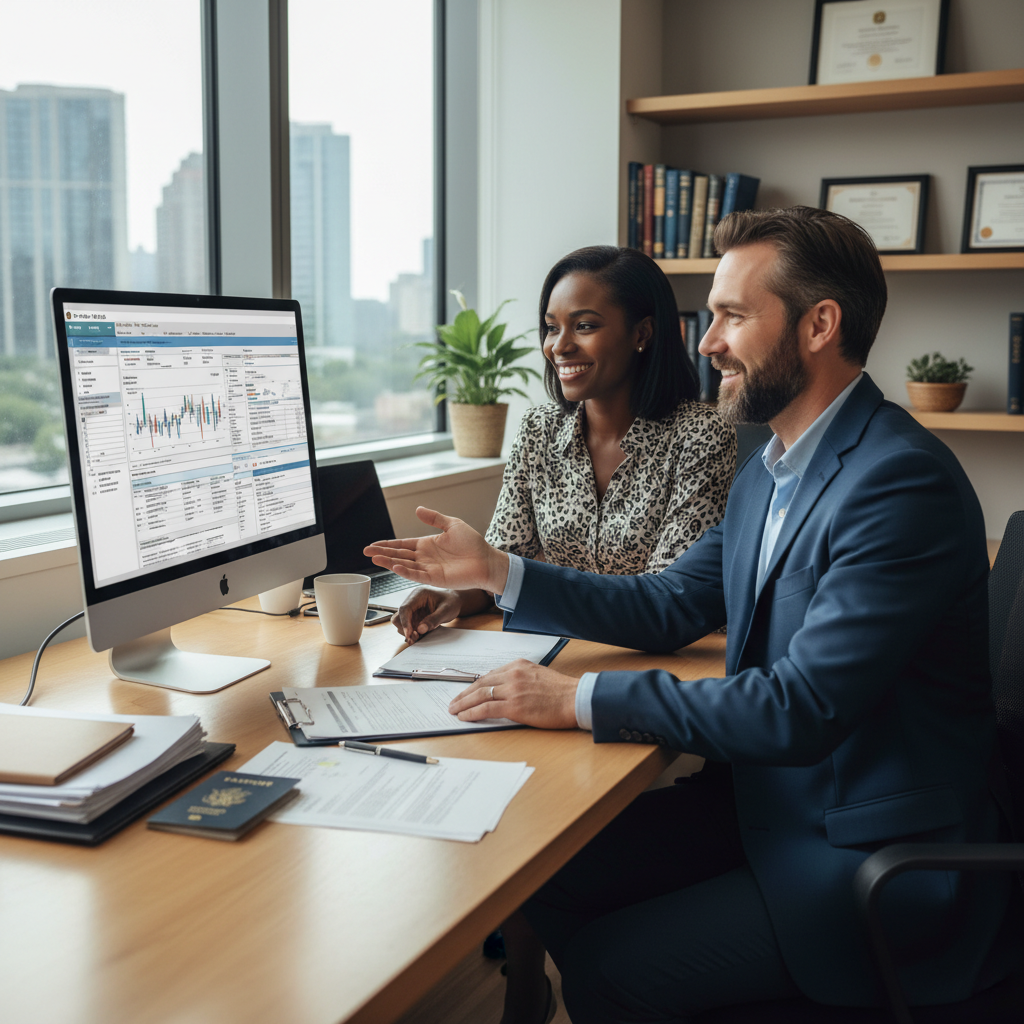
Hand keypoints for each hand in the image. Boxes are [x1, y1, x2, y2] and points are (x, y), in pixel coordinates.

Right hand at [364, 507, 509, 592]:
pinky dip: (405, 571)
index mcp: (427, 544)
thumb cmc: (474, 544)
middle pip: (398, 554)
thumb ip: (434, 518)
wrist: (487, 560)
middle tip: (365, 551)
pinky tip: (395, 566)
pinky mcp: (435, 578)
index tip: (373, 544)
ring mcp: (428, 568)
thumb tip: (417, 509)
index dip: (387, 544)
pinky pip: (417, 574)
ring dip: (389, 562)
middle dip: (382, 553)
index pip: (402, 544)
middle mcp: (424, 557)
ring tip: (374, 558)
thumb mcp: (452, 524)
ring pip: (404, 565)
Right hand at [392, 587, 463, 643]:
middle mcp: (412, 601)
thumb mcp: (446, 610)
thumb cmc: (452, 602)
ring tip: (418, 638)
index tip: (409, 634)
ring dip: (407, 631)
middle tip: (415, 637)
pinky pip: (408, 625)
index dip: (405, 622)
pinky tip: (418, 637)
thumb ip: (434, 620)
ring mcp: (413, 609)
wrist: (455, 601)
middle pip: (399, 615)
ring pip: (401, 622)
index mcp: (419, 594)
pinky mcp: (415, 616)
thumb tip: (420, 630)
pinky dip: (411, 632)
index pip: (405, 608)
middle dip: (405, 628)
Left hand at [447, 660, 579, 729]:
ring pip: (479, 695)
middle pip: (480, 683)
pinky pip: (486, 708)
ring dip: (463, 703)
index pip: (489, 675)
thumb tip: (505, 687)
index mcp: (518, 665)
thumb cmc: (561, 690)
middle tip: (454, 702)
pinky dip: (472, 712)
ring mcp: (512, 690)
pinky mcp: (514, 706)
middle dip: (463, 694)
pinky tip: (465, 716)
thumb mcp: (538, 674)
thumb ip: (520, 678)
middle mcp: (513, 674)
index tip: (466, 692)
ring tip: (454, 710)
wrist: (575, 698)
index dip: (474, 685)